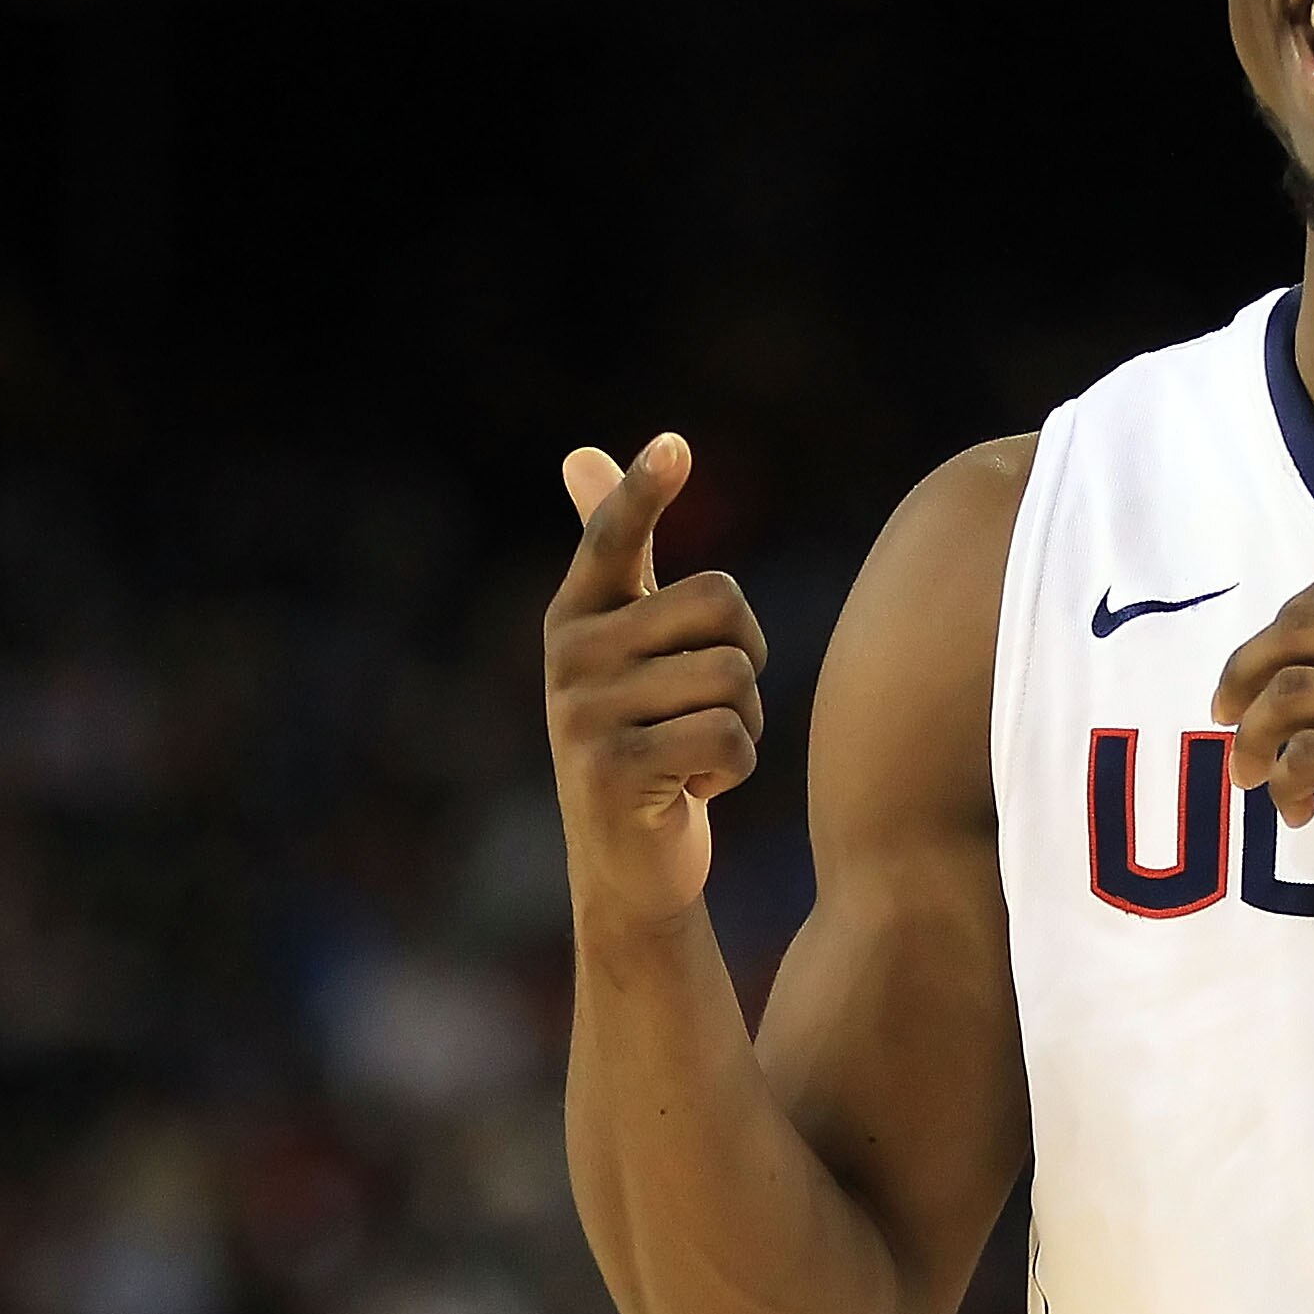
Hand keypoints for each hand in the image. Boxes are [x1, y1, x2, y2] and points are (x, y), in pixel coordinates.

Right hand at [545, 434, 769, 931]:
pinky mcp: (612, 773)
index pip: (611, 537)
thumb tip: (581, 452)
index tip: (675, 446)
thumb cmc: (646, 737)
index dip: (643, 492)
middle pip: (722, 603)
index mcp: (577, 614)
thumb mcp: (628, 644)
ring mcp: (584, 715)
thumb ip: (616, 553)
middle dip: (744, 659)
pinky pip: (728, 739)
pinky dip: (735, 770)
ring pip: (734, 678)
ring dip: (743, 723)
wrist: (629, 866)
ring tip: (693, 753)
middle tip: (703, 707)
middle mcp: (569, 656)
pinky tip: (691, 790)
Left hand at [1210, 568, 1313, 931]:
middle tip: (1227, 723)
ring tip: (1256, 777)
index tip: (1257, 674)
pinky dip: (1284, 783)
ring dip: (1253, 737)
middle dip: (1243, 675)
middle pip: (1298, 629)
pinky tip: (1300, 813)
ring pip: (1291, 692)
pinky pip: (1310, 755)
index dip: (1277, 626)